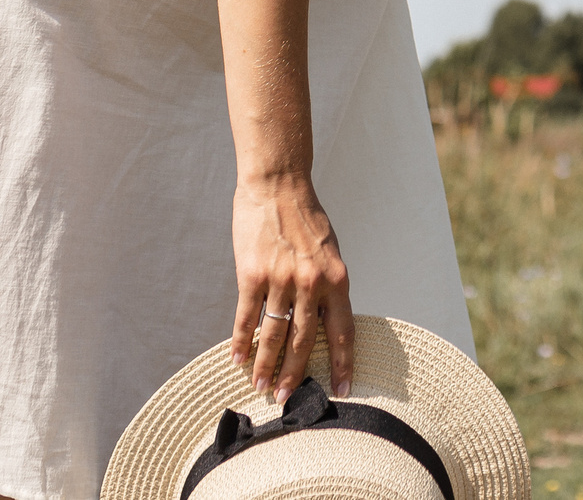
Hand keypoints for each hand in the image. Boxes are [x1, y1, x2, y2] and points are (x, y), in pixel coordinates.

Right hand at [231, 174, 353, 400]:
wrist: (278, 185)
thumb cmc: (306, 218)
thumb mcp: (330, 252)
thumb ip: (327, 285)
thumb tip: (323, 321)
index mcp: (337, 279)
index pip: (344, 330)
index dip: (343, 362)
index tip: (342, 388)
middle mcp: (311, 283)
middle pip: (305, 341)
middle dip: (296, 374)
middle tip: (287, 398)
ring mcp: (281, 280)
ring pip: (275, 334)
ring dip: (266, 364)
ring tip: (260, 386)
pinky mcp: (252, 275)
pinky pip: (247, 317)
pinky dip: (242, 341)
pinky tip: (238, 358)